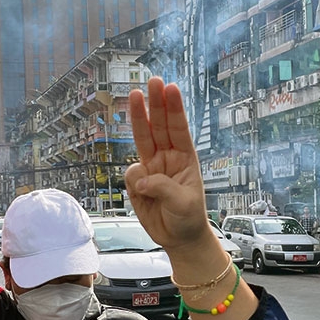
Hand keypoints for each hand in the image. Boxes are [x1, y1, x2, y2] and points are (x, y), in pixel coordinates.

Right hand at [125, 79, 210, 252]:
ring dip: (140, 116)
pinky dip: (133, 178)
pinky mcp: (138, 182)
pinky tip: (142, 192)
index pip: (179, 129)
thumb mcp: (183, 204)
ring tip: (136, 95)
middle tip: (154, 80)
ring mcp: (152, 167)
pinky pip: (131, 173)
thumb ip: (162, 188)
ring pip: (143, 137)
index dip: (174, 109)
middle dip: (157, 103)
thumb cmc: (188, 218)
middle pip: (160, 125)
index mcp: (186, 159)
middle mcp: (168, 158)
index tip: (171, 88)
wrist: (178, 238)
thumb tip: (140, 178)